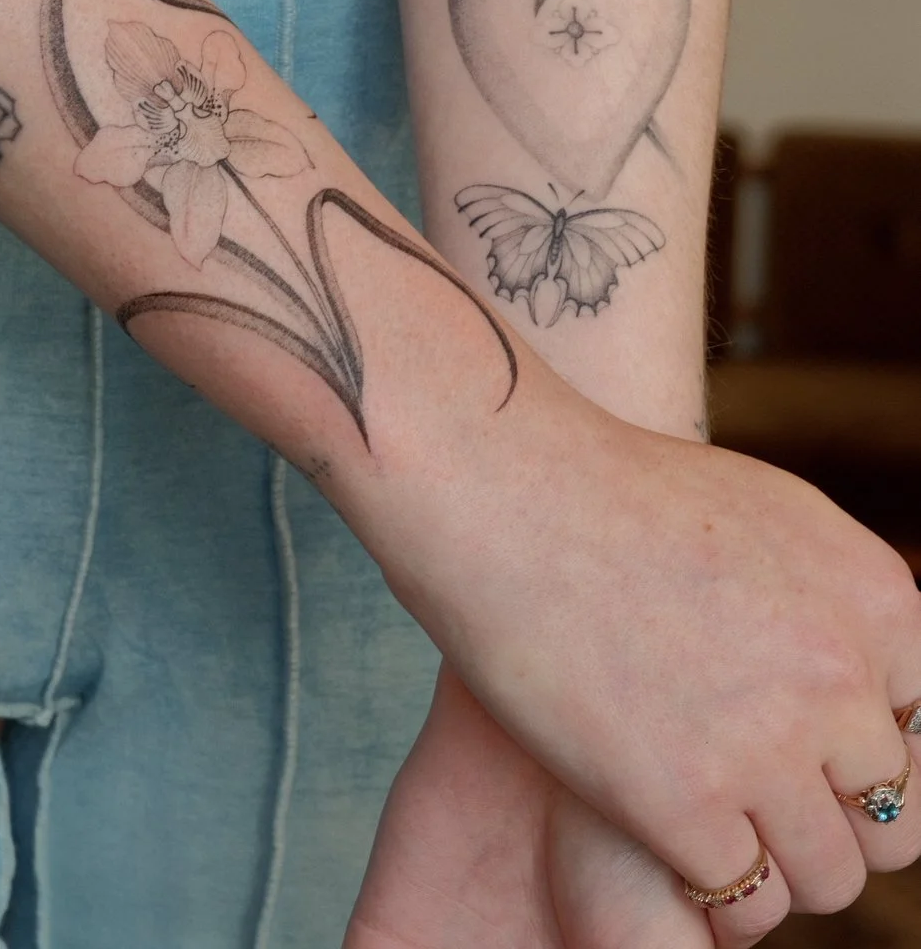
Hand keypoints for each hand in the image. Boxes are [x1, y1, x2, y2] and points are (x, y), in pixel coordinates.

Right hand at [347, 342, 920, 926]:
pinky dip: (708, 881)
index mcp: (879, 602)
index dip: (859, 754)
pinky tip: (661, 829)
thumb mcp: (769, 518)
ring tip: (710, 816)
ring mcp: (767, 745)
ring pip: (829, 878)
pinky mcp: (685, 804)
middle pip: (894, 822)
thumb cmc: (619, 494)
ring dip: (776, 861)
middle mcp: (840, 676)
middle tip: (757, 793)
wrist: (510, 495)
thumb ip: (836, 605)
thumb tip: (875, 687)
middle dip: (830, 818)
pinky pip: (741, 897)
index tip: (800, 744)